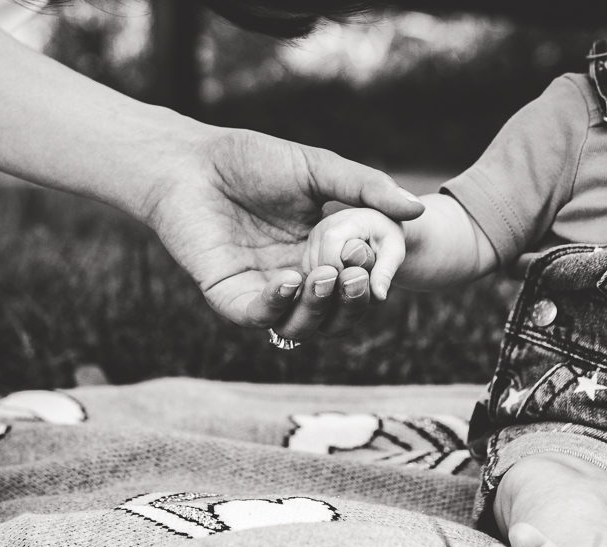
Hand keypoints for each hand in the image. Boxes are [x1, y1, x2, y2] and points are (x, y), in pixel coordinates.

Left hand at [141, 124, 423, 338]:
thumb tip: (417, 211)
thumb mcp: (319, 169)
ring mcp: (263, 291)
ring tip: (325, 276)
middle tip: (355, 278)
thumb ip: (366, 188)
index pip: (355, 286)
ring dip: (319, 308)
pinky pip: (260, 317)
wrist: (190, 161)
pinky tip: (290, 279)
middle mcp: (296, 279)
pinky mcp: (230, 297)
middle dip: (350, 304)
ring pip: (301, 326)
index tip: (378, 262)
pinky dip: (279, 305)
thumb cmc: (251, 160)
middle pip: (334, 315)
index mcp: (320, 254)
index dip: (370, 282)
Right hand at [302, 208, 405, 300]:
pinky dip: (325, 284)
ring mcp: (312, 240)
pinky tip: (342, 280)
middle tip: (360, 279)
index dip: (343, 270)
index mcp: (346, 221)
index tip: (360, 279)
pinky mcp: (307, 252)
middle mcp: (323, 227)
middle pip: (320, 264)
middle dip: (339, 280)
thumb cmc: (386, 240)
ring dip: (331, 284)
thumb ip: (386, 272)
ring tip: (352, 277)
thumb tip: (379, 295)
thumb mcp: (394, 253)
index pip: (332, 249)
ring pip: (311, 273)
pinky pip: (309, 277)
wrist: (376, 230)